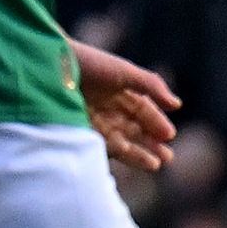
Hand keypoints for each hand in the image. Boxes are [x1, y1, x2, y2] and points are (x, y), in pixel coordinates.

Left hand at [71, 42, 183, 176]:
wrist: (49, 64)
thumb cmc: (88, 63)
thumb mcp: (123, 72)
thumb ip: (151, 86)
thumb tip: (177, 105)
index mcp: (119, 91)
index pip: (143, 111)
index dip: (157, 124)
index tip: (169, 135)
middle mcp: (106, 107)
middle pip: (133, 130)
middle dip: (151, 144)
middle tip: (167, 158)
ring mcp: (91, 120)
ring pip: (120, 141)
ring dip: (138, 154)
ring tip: (154, 164)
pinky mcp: (76, 130)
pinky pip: (98, 146)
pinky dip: (115, 154)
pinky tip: (127, 159)